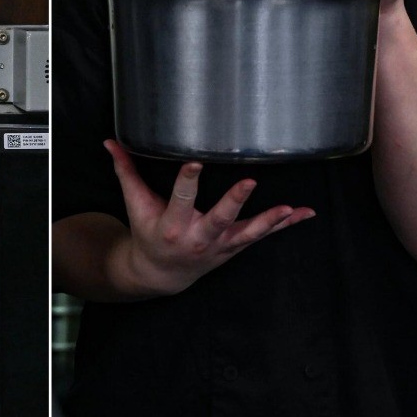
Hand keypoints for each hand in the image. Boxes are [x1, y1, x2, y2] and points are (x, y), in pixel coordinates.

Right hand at [104, 140, 313, 296]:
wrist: (162, 274)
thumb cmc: (148, 233)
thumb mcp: (134, 205)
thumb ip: (125, 172)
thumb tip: (110, 142)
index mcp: (172, 225)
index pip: (181, 200)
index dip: (188, 181)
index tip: (195, 162)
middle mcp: (199, 238)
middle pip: (219, 219)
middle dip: (234, 202)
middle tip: (249, 183)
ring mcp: (221, 245)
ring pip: (248, 233)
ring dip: (270, 221)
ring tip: (288, 208)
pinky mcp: (235, 247)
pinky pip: (263, 235)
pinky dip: (285, 225)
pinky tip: (305, 213)